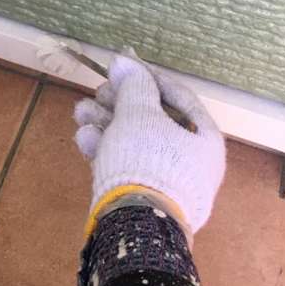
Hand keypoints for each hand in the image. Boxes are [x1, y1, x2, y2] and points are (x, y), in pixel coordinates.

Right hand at [74, 52, 224, 232]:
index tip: (122, 67)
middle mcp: (190, 160)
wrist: (136, 224)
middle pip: (151, 119)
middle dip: (118, 103)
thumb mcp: (139, 114)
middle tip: (97, 93)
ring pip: (133, 141)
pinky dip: (105, 149)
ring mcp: (166, 181)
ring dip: (104, 123)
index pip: (178, 97)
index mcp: (204, 138)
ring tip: (80, 113)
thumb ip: (132, 85)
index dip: (148, 77)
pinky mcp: (143, 197)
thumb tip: (123, 60)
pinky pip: (126, 164)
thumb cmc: (147, 159)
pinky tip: (84, 140)